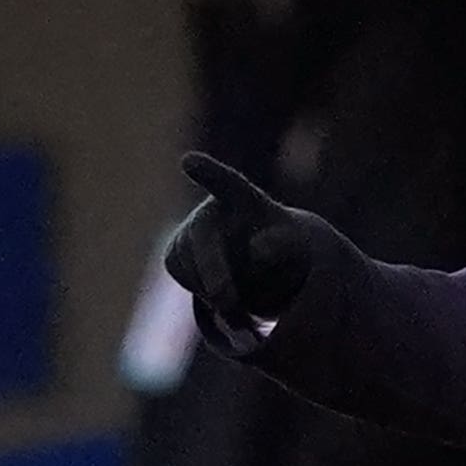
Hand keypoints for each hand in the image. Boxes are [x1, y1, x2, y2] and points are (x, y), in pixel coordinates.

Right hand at [165, 152, 311, 322]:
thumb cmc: (280, 247)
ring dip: (210, 286)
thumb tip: (255, 251)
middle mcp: (211, 208)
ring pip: (189, 261)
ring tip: (236, 296)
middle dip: (213, 272)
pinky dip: (198, 288)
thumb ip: (280, 246)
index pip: (227, 183)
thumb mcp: (291, 247)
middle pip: (202, 237)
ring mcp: (189, 229)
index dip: (208, 172)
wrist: (260, 259)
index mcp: (244, 198)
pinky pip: (181, 272)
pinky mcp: (174, 252)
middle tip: (230, 303)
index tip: (189, 162)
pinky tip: (215, 288)